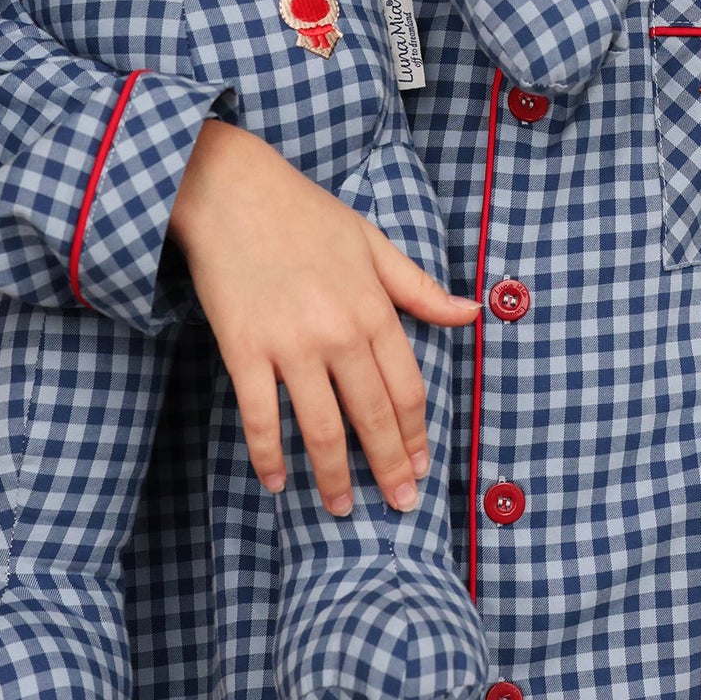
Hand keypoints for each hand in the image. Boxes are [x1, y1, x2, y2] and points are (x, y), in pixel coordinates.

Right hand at [169, 119, 477, 515]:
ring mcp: (290, 345)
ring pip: (321, 428)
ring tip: (342, 509)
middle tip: (399, 505)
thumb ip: (419, 287)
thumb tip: (470, 313)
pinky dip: (269, 455)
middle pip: (373, 417)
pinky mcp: (244, 350)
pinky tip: (276, 482)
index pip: (407, 389)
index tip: (423, 466)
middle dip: (390, 467)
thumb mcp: (372, 242)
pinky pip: (260, 416)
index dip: (418, 434)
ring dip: (334, 477)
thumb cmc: (304, 213)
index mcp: (374, 309)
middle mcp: (339, 333)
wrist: (230, 190)